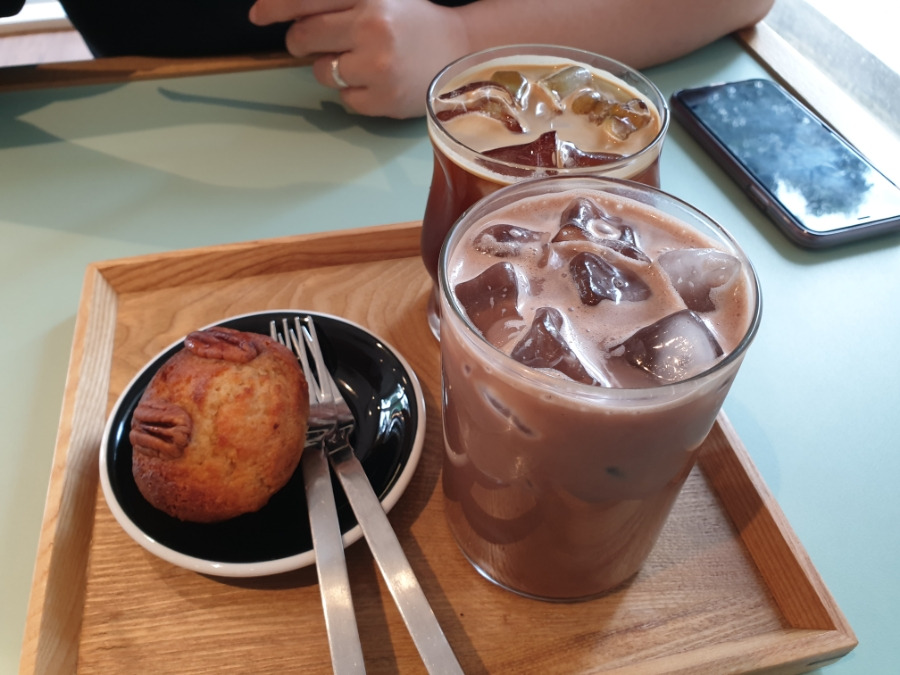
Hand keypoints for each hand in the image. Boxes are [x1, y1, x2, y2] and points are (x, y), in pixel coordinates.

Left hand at [249, 0, 468, 117]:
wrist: (461, 53)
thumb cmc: (413, 23)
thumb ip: (338, 3)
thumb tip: (291, 14)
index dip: (275, 7)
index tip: (258, 15)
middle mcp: (372, 28)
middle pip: (306, 37)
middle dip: (301, 42)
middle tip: (313, 44)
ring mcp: (378, 67)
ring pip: (321, 72)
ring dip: (330, 68)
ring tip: (360, 62)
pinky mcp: (383, 99)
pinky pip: (344, 98)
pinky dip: (353, 92)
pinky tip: (375, 81)